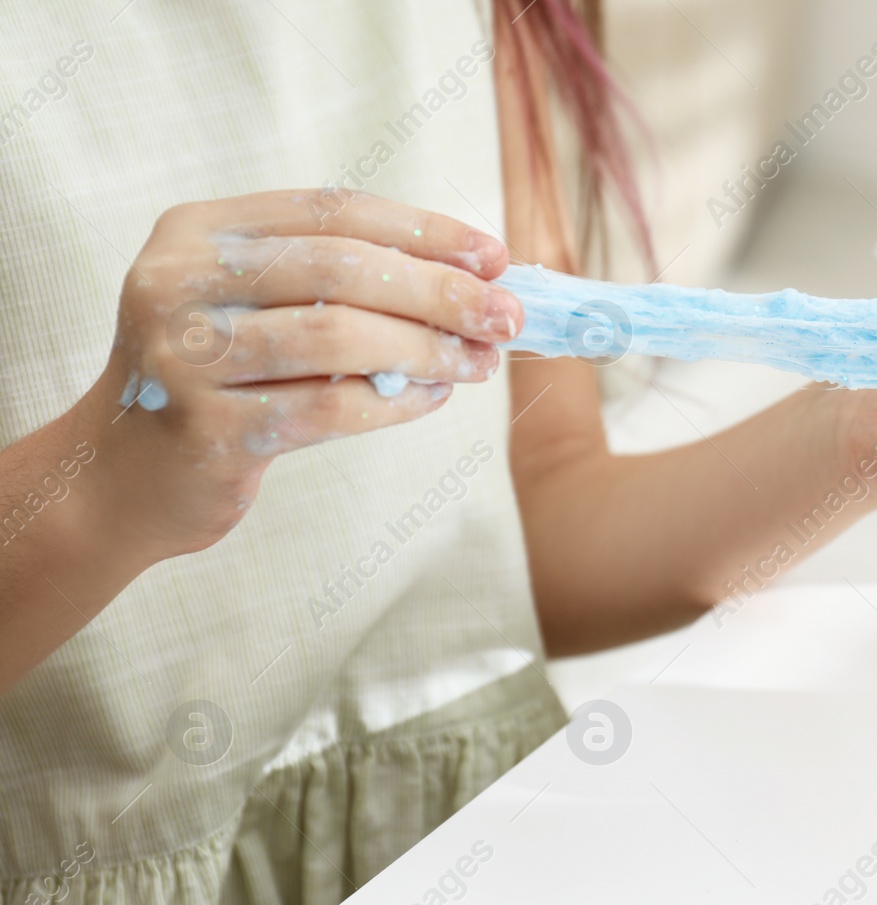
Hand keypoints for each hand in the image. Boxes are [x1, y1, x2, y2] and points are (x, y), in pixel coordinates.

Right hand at [75, 190, 522, 560]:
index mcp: (197, 231)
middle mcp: (179, 281)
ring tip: (478, 363)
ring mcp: (184, 357)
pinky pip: (330, 409)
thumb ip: (340, 282)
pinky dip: (395, 404)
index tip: (495, 256)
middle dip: (440, 291)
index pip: (331, 210)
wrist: (122, 476)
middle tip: (507, 317)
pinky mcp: (208, 431)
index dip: (423, 230)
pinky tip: (433, 399)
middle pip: (342, 268)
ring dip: (428, 350)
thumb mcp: (255, 306)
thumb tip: (472, 279)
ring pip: (340, 338)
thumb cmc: (218, 381)